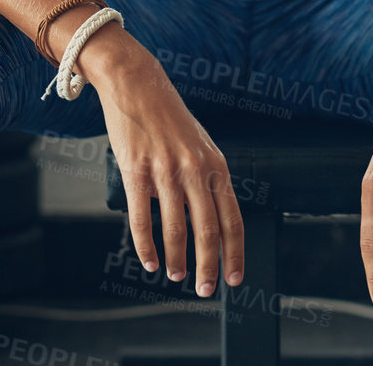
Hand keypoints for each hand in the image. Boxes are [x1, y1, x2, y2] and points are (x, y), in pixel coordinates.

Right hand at [90, 42, 246, 298]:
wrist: (136, 83)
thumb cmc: (167, 117)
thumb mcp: (198, 146)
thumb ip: (203, 180)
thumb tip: (199, 220)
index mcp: (216, 165)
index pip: (233, 219)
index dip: (235, 252)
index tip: (236, 278)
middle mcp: (195, 169)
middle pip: (208, 230)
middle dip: (208, 266)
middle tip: (206, 290)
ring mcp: (166, 170)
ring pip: (176, 228)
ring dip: (176, 260)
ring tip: (175, 276)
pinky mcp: (137, 170)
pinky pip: (143, 218)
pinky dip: (147, 246)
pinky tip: (149, 262)